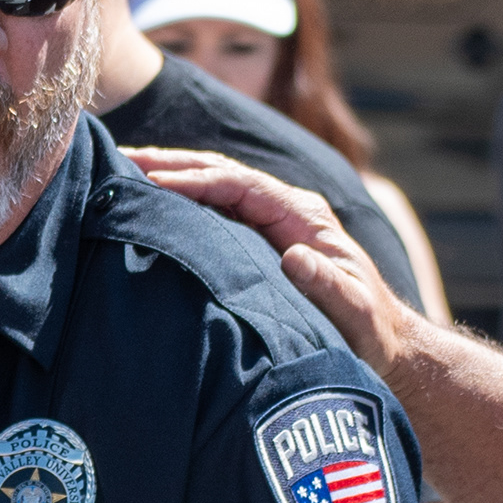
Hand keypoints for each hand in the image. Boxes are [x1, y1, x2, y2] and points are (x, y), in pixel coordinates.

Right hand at [125, 149, 405, 364]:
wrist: (381, 343)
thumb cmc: (367, 329)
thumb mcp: (353, 309)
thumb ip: (326, 283)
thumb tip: (294, 256)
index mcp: (303, 216)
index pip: (240, 185)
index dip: (195, 179)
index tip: (152, 180)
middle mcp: (285, 210)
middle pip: (221, 174)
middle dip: (172, 165)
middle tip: (121, 160)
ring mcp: (271, 224)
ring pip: (214, 189)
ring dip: (172, 178)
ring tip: (124, 173)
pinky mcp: (259, 242)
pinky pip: (214, 213)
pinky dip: (180, 204)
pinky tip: (150, 206)